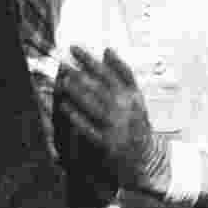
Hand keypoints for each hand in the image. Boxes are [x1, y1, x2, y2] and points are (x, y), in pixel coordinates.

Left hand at [56, 46, 169, 192]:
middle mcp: (127, 109)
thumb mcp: (134, 97)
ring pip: (96, 105)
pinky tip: (65, 107)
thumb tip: (107, 50)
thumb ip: (122, 74)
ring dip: (78, 93)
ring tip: (63, 80)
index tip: (73, 48)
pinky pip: (90, 128)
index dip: (91, 59)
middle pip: (102, 87)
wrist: (144, 158)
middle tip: (63, 62)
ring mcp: (118, 127)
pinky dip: (77, 117)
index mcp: (133, 95)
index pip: (111, 72)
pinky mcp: (109, 144)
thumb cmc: (135, 123)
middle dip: (81, 73)